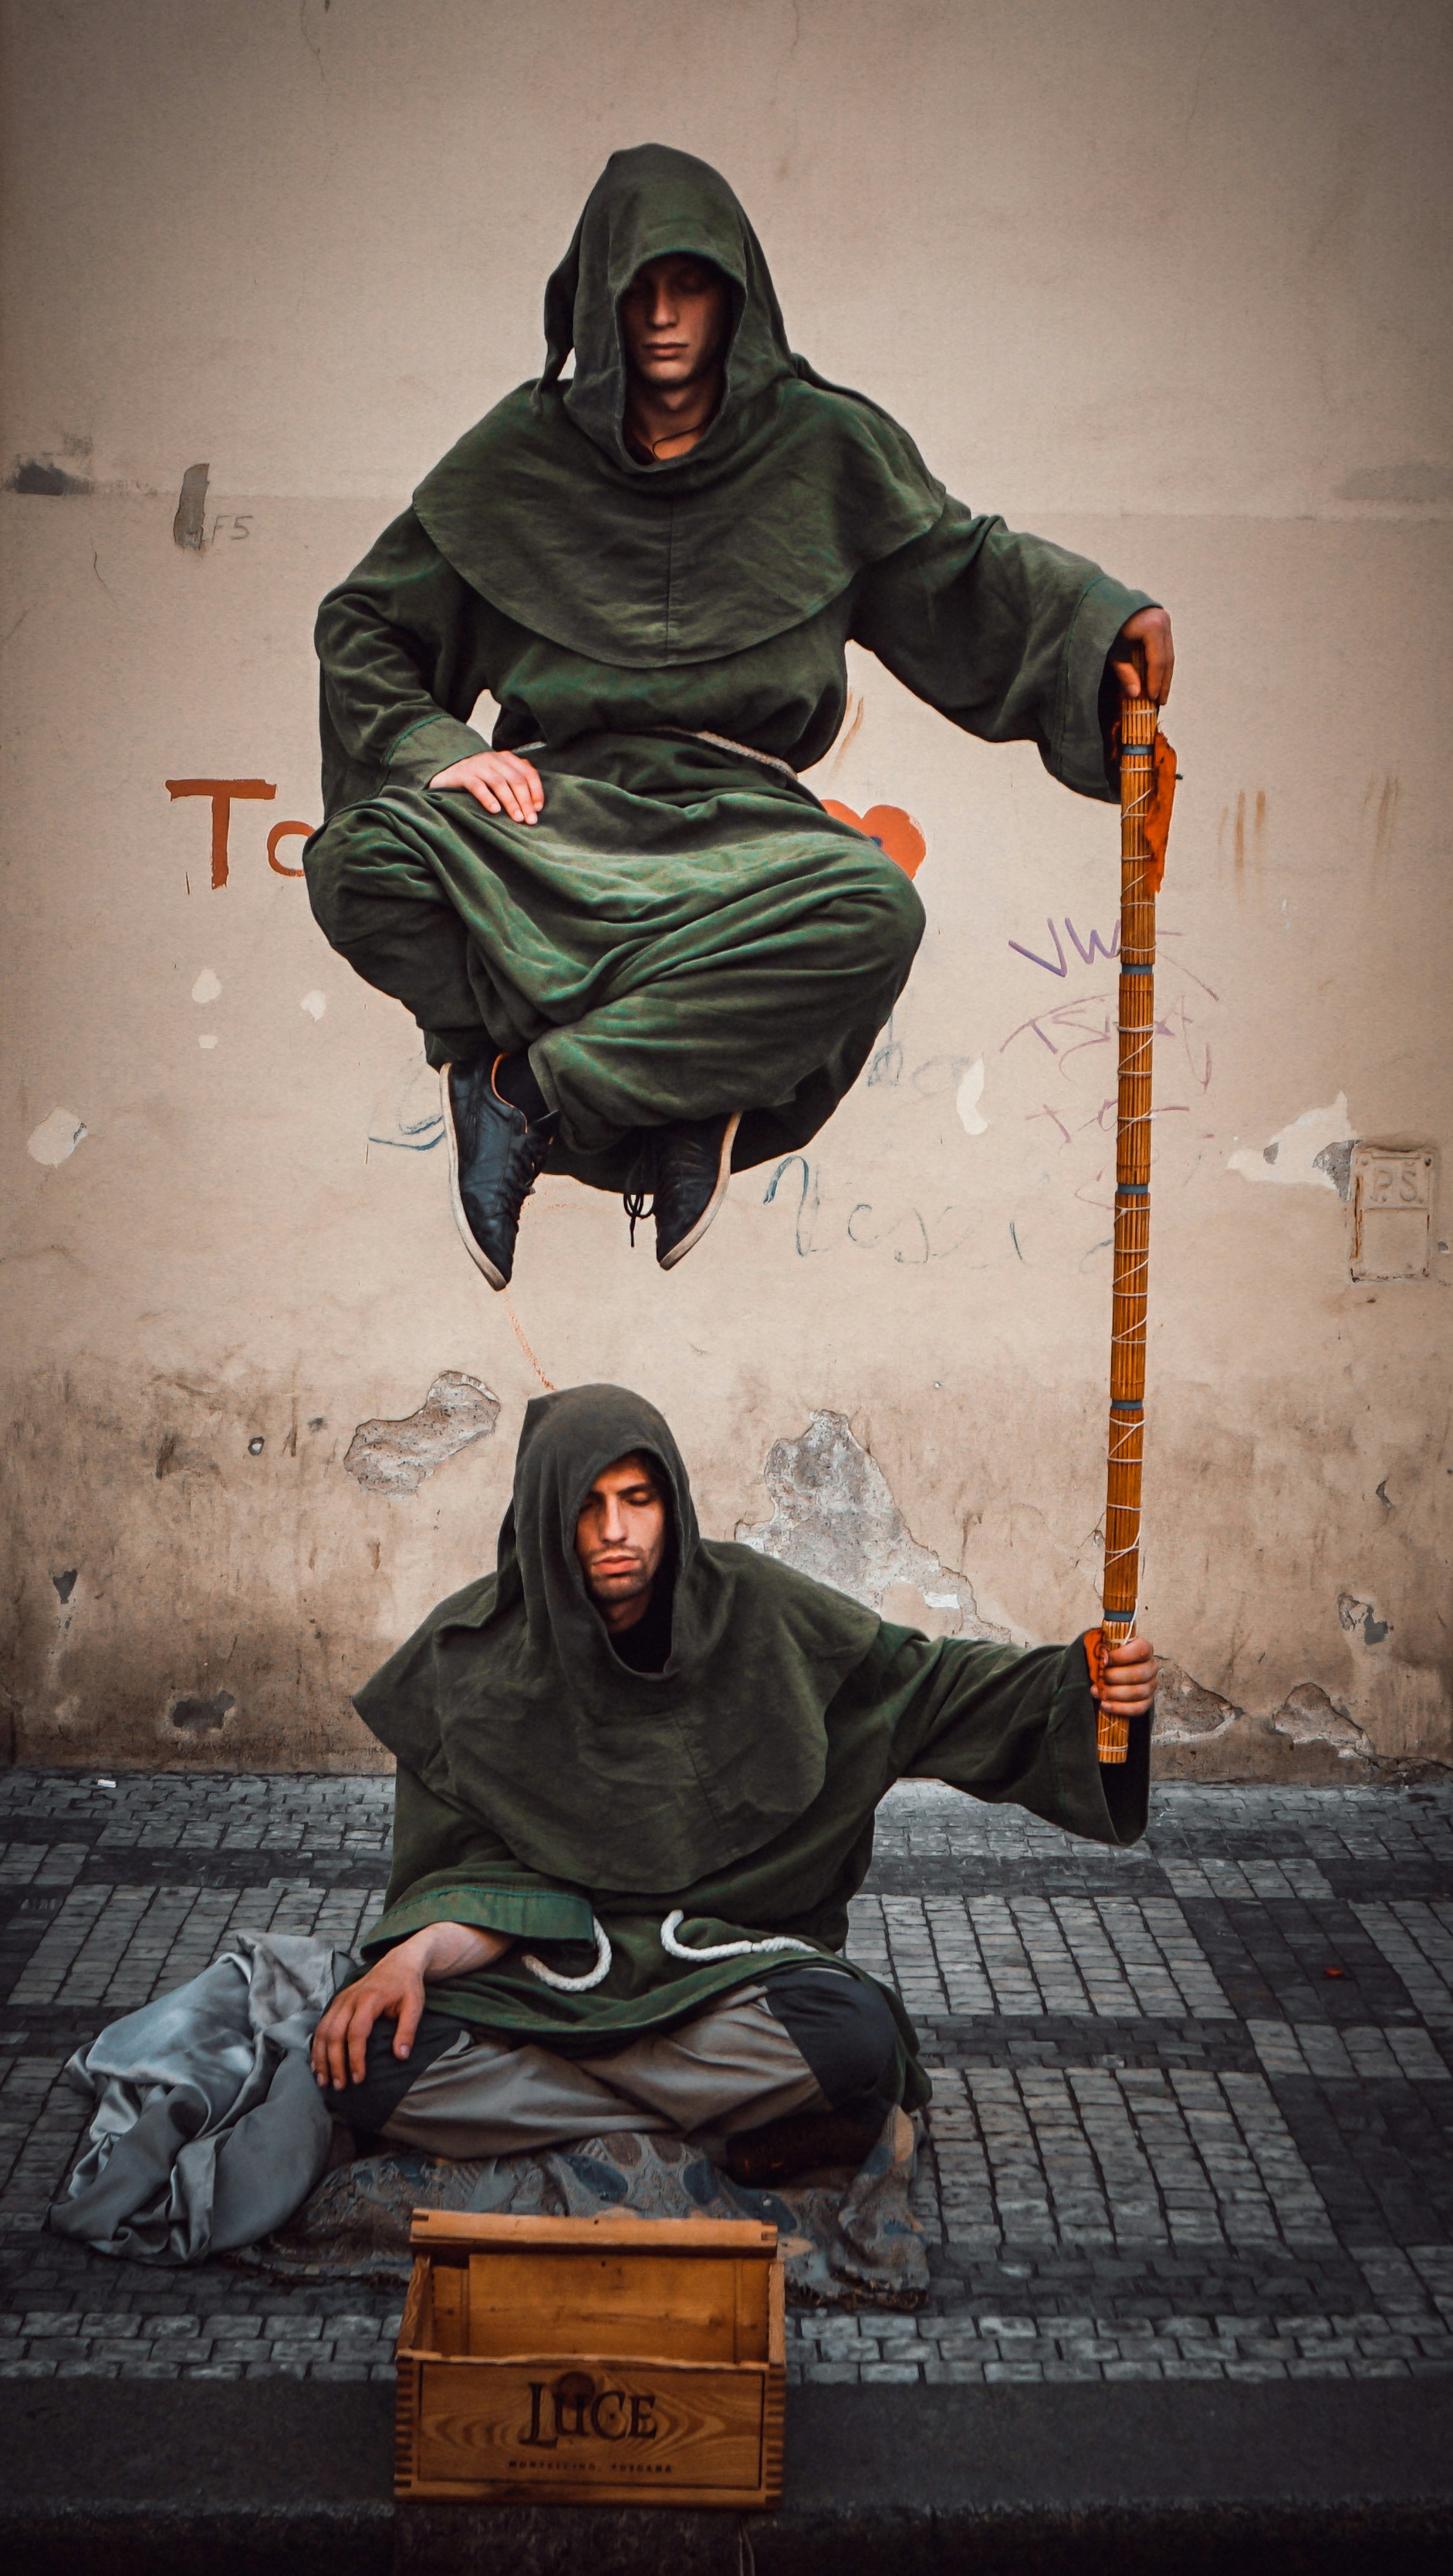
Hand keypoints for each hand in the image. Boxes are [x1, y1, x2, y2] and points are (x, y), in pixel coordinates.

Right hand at [309, 1920, 510, 2090]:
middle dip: (335, 2063)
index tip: (359, 2079)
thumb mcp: (415, 2005)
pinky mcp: (336, 2003)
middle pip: (335, 2034)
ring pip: (323, 2031)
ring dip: (321, 2058)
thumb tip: (401, 2057)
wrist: (398, 1963)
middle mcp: (350, 1999)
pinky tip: (317, 2065)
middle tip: (340, 2086)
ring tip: (324, 2081)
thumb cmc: (407, 1987)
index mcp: (370, 1999)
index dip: (356, 2058)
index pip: (357, 2032)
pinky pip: (321, 2026)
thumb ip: (408, 2030)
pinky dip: (317, 2047)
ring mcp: (340, 2000)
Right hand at [428, 750, 543, 824]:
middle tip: (530, 820)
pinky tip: (495, 810)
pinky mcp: (463, 774)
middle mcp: (494, 759)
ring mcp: (478, 765)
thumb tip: (534, 806)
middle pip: (516, 780)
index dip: (536, 791)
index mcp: (506, 758)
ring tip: (517, 818)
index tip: (538, 809)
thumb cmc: (477, 779)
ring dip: (511, 802)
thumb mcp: (498, 775)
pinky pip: (478, 786)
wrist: (446, 772)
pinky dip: (488, 798)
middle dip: (526, 801)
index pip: (528, 772)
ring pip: (500, 783)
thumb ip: (513, 781)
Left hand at [1093, 1634, 1159, 1718]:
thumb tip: (1102, 1656)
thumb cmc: (1107, 1657)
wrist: (1109, 1671)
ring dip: (1114, 1694)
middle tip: (1097, 1679)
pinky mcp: (1147, 1701)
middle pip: (1138, 1674)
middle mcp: (1151, 1666)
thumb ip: (1101, 1647)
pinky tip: (1105, 1705)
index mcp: (1144, 1648)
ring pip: (1137, 1692)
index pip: (1141, 1650)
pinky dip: (1120, 1708)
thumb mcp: (1103, 1646)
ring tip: (1096, 1692)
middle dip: (1114, 1677)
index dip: (1122, 1655)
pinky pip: (1137, 1708)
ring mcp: (1151, 1685)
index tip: (1103, 1660)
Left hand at [1110, 606, 1173, 705]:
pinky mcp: (1162, 620)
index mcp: (1152, 627)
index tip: (1152, 699)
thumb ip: (1124, 672)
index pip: (1157, 661)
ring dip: (1165, 675)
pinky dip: (1161, 663)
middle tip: (1161, 702)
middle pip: (1167, 658)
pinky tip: (1158, 678)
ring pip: (1169, 653)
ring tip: (1161, 694)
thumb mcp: (1111, 651)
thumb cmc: (1105, 625)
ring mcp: (1164, 619)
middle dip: (1163, 682)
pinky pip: (1165, 646)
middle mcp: (1162, 621)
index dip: (1156, 682)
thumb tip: (1136, 694)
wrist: (1105, 601)